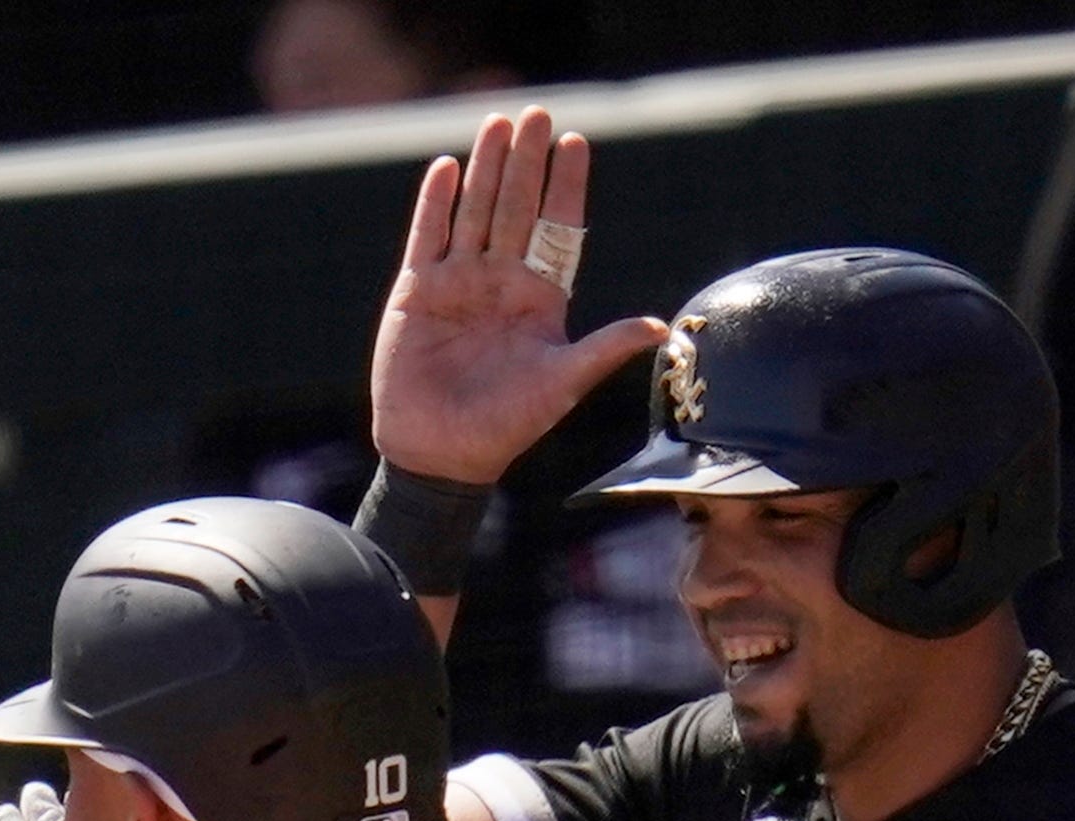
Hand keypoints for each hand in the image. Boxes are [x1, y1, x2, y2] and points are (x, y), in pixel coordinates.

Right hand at [370, 107, 667, 486]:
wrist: (440, 453)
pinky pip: (428, 237)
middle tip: (537, 114)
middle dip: (526, 162)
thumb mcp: (562, 384)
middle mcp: (500, 282)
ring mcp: (457, 283)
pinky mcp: (417, 293)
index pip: (556, 229)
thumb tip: (658, 327)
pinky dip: (436, 204)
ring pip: (475, 212)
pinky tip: (447, 168)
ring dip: (486, 169)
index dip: (565, 187)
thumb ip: (604, 349)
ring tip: (497, 123)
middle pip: (517, 208)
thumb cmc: (505, 426)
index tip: (576, 144)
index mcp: (539, 298)